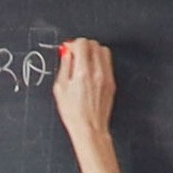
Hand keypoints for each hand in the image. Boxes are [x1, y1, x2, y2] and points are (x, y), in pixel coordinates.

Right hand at [53, 37, 120, 172]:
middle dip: (83, 46)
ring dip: (93, 52)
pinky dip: (99, 62)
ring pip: (103, 51)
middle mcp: (97, 72)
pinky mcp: (111, 82)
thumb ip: (64, 66)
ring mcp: (107, 76)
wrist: (90, 128)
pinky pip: (108, 63)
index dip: (73, 44)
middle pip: (94, 44)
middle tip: (75, 56)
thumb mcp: (60, 89)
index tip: (68, 51)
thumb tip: (67, 52)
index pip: (82, 43)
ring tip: (84, 63)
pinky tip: (91, 72)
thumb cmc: (73, 113)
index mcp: (83, 72)